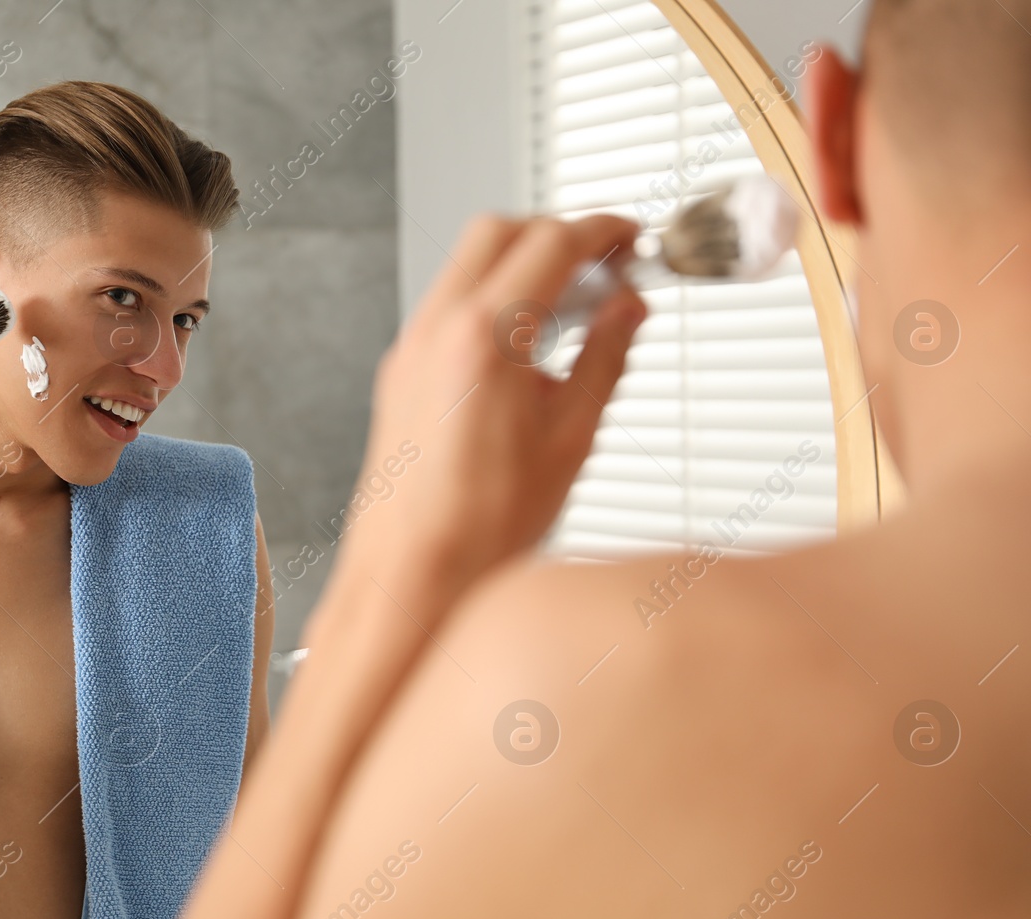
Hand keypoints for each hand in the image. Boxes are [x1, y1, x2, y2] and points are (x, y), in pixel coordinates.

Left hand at [339, 213, 647, 595]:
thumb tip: (626, 313)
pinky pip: (447, 307)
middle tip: (604, 265)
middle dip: (558, 234)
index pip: (552, 243)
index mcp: (484, 337)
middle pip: (500, 232)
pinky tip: (527, 347)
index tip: (630, 241)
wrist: (411, 575)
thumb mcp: (571, 438)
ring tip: (573, 310)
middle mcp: (436, 332)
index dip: (603, 232)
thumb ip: (605, 359)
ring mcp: (410, 350)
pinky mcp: (399, 374)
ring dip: (521, 265)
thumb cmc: (479, 528)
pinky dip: (490, 301)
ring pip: (467, 265)